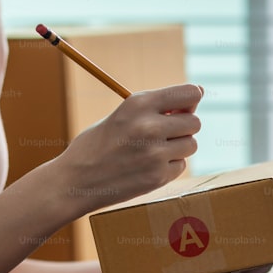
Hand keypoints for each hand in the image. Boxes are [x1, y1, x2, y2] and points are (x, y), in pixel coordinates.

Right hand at [53, 84, 202, 215]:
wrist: (75, 180)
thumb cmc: (99, 144)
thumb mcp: (123, 114)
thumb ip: (157, 107)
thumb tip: (197, 94)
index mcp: (138, 103)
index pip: (189, 93)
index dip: (191, 100)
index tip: (184, 107)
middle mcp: (149, 126)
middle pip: (195, 122)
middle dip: (184, 127)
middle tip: (165, 133)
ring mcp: (155, 154)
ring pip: (191, 145)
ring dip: (178, 148)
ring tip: (153, 151)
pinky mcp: (158, 177)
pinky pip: (180, 166)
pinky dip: (169, 167)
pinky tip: (147, 167)